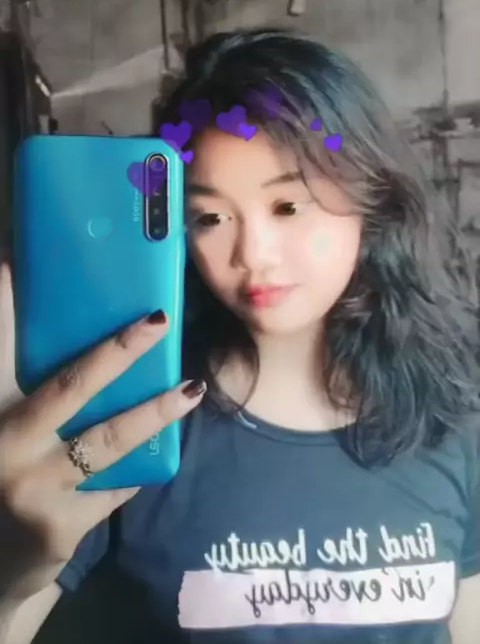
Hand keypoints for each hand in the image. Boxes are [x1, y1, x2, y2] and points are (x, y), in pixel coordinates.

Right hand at [0, 263, 204, 603]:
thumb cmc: (6, 476)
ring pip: (109, 439)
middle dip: (120, 350)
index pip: (0, 349)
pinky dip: (141, 463)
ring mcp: (34, 489)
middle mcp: (6, 444)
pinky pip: (117, 484)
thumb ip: (29, 390)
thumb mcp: (8, 428)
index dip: (6, 305)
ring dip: (155, 410)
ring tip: (191, 388)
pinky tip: (161, 446)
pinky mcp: (61, 527)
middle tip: (158, 320)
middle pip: (71, 386)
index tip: (18, 264)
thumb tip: (72, 332)